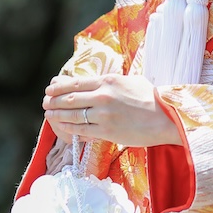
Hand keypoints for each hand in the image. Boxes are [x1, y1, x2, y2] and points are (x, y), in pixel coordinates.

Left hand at [42, 73, 182, 147]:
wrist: (167, 117)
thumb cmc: (152, 98)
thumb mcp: (132, 81)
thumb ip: (113, 82)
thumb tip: (98, 83)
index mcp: (109, 81)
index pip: (77, 82)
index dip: (59, 86)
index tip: (49, 88)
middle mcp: (104, 96)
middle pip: (70, 98)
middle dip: (54, 100)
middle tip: (45, 102)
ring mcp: (104, 115)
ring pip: (73, 114)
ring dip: (57, 114)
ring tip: (49, 114)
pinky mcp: (108, 131)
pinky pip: (83, 129)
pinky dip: (69, 128)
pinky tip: (62, 127)